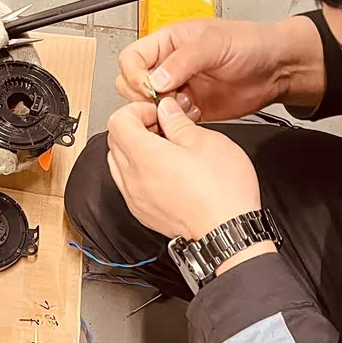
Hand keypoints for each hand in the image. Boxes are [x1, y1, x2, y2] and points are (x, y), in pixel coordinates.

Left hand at [107, 97, 261, 239]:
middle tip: (163, 127)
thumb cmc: (222, 191)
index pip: (118, 121)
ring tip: (163, 148)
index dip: (137, 110)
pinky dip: (138, 171)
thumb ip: (179, 123)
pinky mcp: (142, 212)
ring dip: (134, 149)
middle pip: (114, 140)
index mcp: (146, 156)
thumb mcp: (206, 142)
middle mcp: (133, 178)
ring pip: (118, 163)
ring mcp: (135, 198)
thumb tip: (166, 110)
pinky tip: (163, 170)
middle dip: (135, 127)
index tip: (157, 113)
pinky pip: (127, 184)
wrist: (227, 233)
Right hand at [116, 15, 323, 121]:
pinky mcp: (188, 109)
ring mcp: (176, 88)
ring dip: (160, 111)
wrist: (275, 69)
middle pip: (130, 83)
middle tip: (167, 99)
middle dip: (143, 96)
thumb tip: (156, 78)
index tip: (151, 86)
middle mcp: (167, 65)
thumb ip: (183, 60)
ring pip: (146, 105)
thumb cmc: (250, 44)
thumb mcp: (215, 43)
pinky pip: (167, 120)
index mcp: (167, 42)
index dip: (135, 74)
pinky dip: (175, 123)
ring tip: (184, 105)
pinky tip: (195, 114)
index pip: (131, 58)